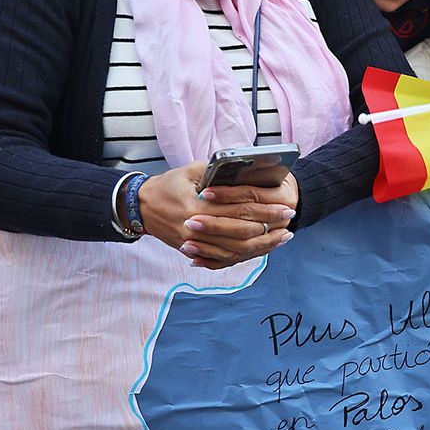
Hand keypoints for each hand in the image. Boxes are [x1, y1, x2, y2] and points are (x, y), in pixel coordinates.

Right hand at [138, 163, 297, 268]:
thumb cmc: (167, 185)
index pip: (240, 209)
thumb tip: (246, 171)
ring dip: (263, 244)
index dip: (265, 209)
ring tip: (283, 237)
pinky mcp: (194, 251)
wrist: (139, 208)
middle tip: (289, 219)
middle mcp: (197, 228)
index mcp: (198, 205)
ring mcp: (195, 243)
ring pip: (236, 250)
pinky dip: (245, 254)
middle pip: (242, 231)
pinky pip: (224, 258)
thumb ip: (218, 173)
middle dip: (270, 226)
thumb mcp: (191, 171)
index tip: (285, 206)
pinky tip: (261, 249)